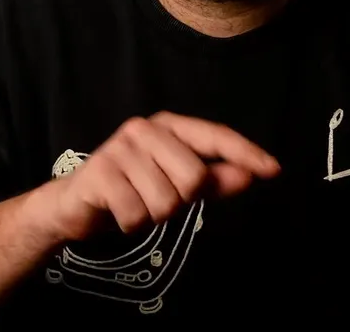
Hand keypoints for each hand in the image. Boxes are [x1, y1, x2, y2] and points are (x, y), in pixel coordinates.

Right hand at [40, 112, 278, 240]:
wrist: (75, 205)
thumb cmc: (133, 190)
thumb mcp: (177, 185)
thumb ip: (214, 179)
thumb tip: (252, 175)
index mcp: (169, 126)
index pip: (216, 136)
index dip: (246, 153)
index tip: (274, 169)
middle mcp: (146, 128)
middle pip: (194, 178)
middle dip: (179, 202)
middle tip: (155, 199)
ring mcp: (121, 147)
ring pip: (166, 201)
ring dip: (152, 215)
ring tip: (135, 204)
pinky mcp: (101, 172)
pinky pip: (137, 213)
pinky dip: (131, 223)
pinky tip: (117, 212)